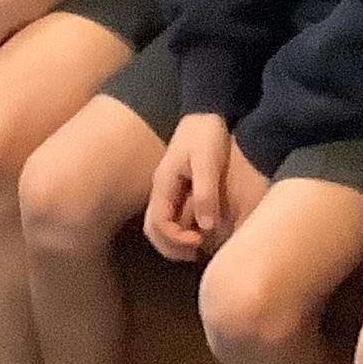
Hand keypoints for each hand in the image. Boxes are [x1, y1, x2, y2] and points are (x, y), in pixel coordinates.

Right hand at [145, 114, 262, 260]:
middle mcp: (161, 190)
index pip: (157, 223)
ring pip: (162, 225)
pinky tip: (204, 232)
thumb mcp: (208, 161)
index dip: (174, 239)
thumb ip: (205, 192)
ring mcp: (168, 190)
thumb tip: (206, 227)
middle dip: (172, 247)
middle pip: (154, 229)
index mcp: (163, 184)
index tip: (198, 242)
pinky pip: (174, 217)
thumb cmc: (207, 133)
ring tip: (200, 247)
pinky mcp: (179, 188)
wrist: (208, 110)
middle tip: (196, 253)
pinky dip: (184, 230)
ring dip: (177, 242)